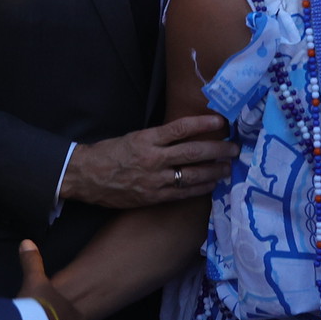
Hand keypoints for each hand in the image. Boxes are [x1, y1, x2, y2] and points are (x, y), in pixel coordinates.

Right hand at [59, 113, 235, 208]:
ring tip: (229, 168)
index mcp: (147, 139)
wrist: (85, 176)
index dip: (204, 124)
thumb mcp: (134, 137)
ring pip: (192, 175)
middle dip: (218, 150)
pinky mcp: (153, 197)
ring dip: (214, 171)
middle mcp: (153, 159)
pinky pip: (183, 193)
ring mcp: (154, 180)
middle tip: (235, 148)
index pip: (181, 128)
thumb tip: (187, 134)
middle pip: (193, 152)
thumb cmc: (109, 153)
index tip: (222, 122)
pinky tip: (212, 185)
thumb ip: (159, 138)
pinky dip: (200, 189)